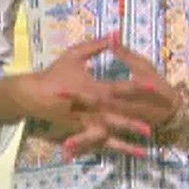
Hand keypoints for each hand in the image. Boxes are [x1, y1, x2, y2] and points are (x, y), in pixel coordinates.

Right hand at [13, 32, 156, 157]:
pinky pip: (100, 142)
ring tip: (144, 147)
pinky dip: (114, 148)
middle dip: (135, 122)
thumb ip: (96, 45)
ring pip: (109, 134)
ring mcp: (87, 122)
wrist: (34, 94)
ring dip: (126, 141)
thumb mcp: (74, 54)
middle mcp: (92, 109)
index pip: (119, 88)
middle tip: (152, 128)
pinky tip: (128, 155)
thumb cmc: (55, 73)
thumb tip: (115, 33)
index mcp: (93, 89)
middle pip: (117, 117)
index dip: (137, 87)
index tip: (155, 86)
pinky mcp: (82, 131)